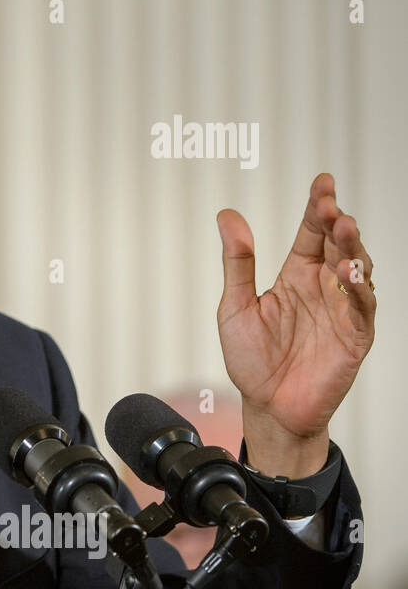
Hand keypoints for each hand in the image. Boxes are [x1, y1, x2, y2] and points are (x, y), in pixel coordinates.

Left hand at [216, 173, 375, 477]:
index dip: (317, 207)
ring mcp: (342, 310)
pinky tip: (350, 271)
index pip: (311, 233)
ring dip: (352, 247)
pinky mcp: (355, 337)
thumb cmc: (250, 358)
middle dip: (336, 222)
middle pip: (338, 245)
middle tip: (328, 203)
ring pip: (357, 270)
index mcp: (296, 275)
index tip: (322, 182)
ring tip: (342, 226)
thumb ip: (237, 262)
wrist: (266, 406)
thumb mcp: (235, 305)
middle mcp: (323, 287)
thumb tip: (227, 215)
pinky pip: (362, 308)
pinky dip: (359, 288)